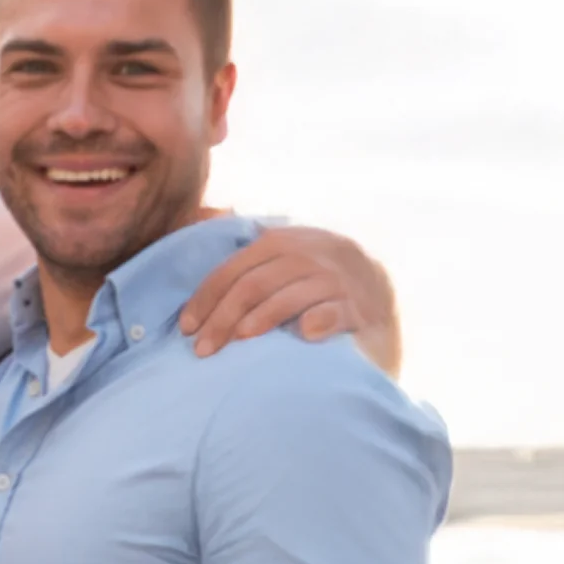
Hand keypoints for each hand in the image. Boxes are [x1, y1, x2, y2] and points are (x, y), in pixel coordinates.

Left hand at [177, 226, 401, 375]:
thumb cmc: (314, 288)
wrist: (376, 306)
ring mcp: (339, 280)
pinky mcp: (361, 308)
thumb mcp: (283, 262)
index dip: (207, 297)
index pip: (236, 267)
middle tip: (202, 349)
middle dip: (223, 317)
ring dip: (261, 318)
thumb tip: (214, 213)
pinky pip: (336, 311)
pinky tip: (303, 334)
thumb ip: (250, 253)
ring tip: (239, 340)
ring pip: (291, 296)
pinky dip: (319, 320)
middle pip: (256, 284)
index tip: (187, 328)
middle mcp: (313, 254)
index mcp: (286, 242)